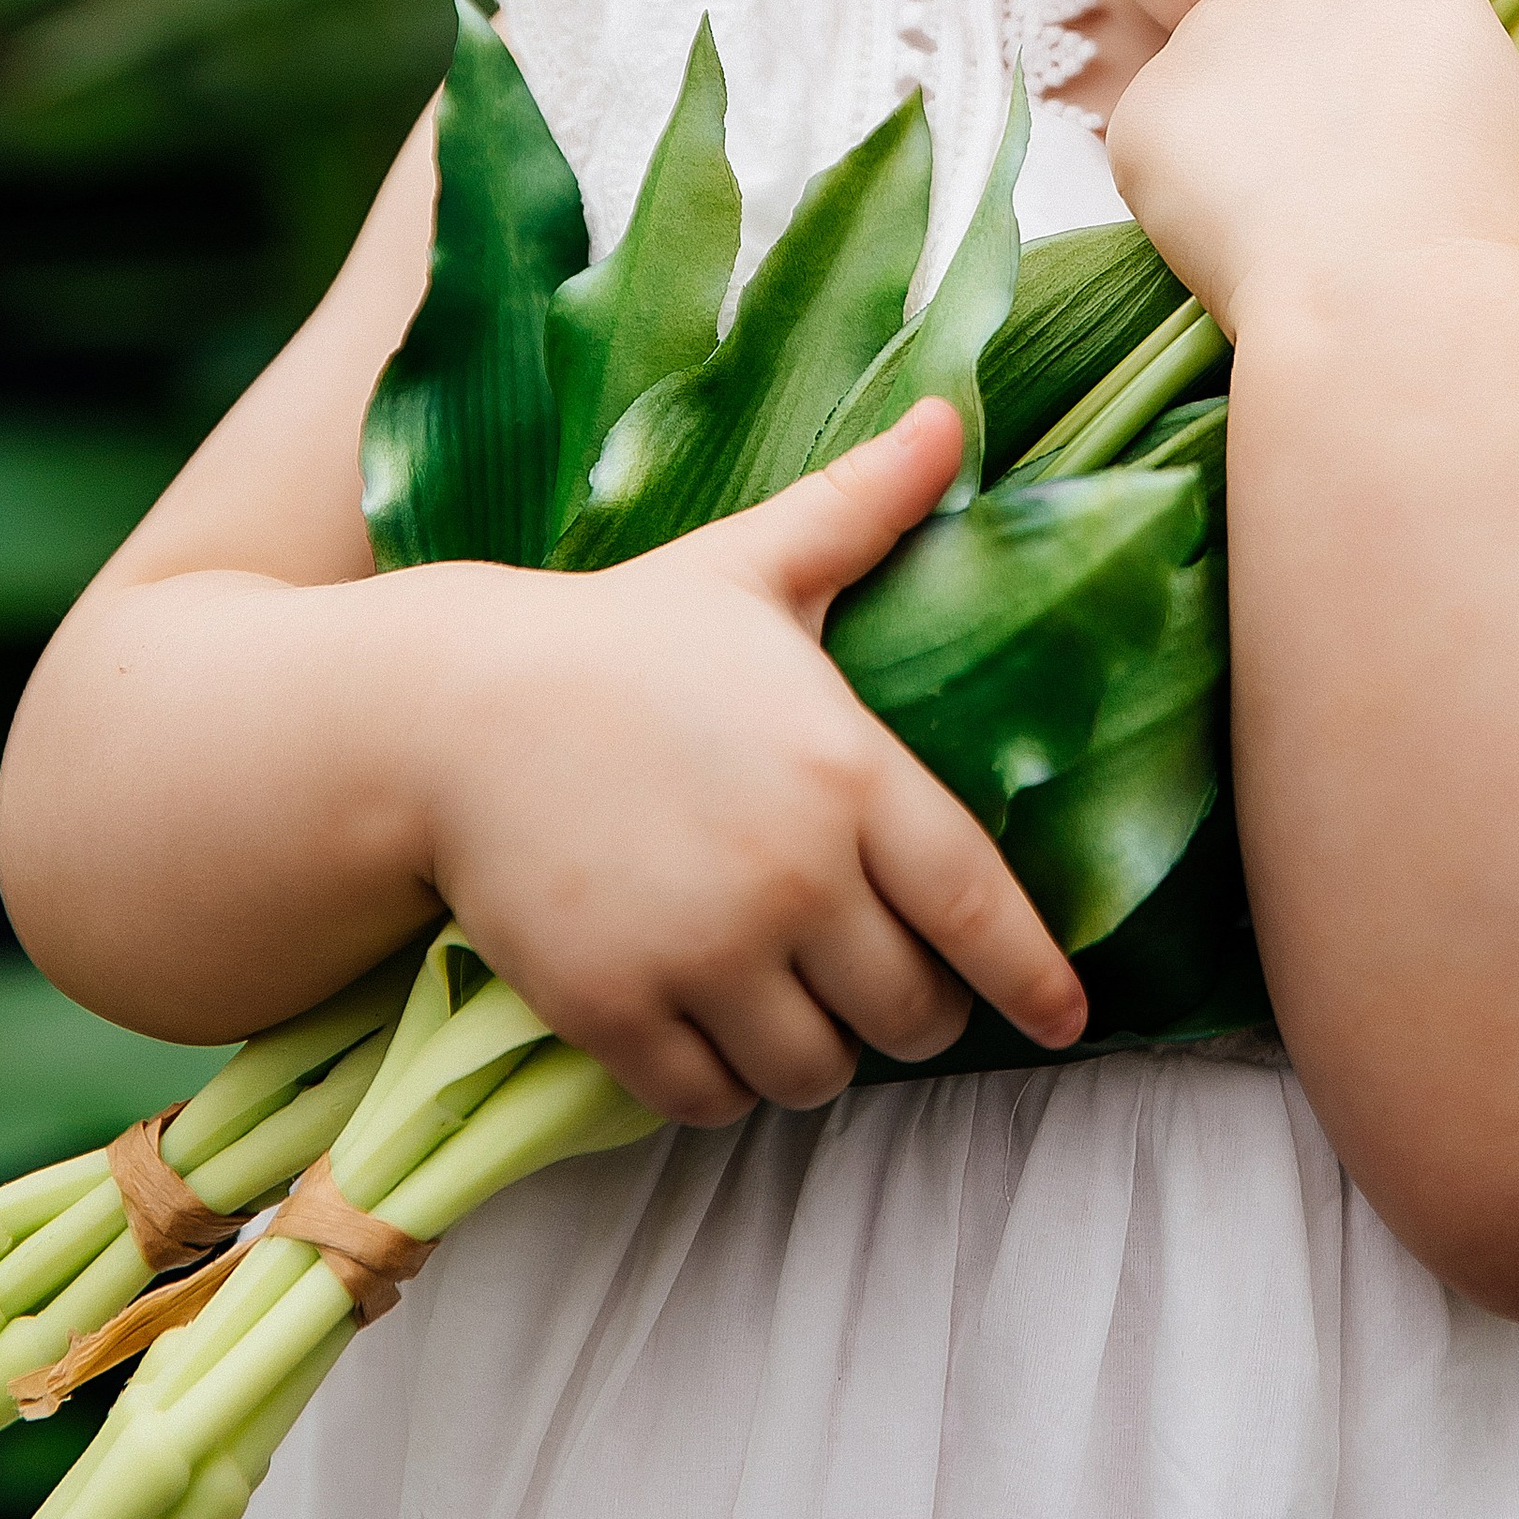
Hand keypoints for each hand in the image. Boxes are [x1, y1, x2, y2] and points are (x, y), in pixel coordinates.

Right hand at [411, 401, 1084, 1125]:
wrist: (454, 710)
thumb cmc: (623, 637)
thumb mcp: (753, 566)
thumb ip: (861, 509)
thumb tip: (948, 417)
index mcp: (845, 771)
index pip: (974, 904)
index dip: (1030, 974)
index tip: (1065, 1022)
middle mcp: (792, 874)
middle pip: (908, 1010)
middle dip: (909, 1010)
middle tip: (876, 978)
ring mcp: (704, 952)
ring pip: (816, 1072)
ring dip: (815, 1053)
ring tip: (790, 1003)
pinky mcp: (619, 1012)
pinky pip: (712, 1101)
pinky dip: (723, 1083)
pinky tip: (708, 1027)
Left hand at [1106, 0, 1518, 330]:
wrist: (1380, 290)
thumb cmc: (1488, 222)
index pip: (1378, 19)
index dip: (1386, 96)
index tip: (1401, 160)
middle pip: (1292, 36)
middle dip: (1306, 106)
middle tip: (1338, 194)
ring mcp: (1208, 35)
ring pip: (1216, 86)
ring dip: (1238, 142)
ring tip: (1283, 223)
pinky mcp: (1141, 105)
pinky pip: (1153, 143)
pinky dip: (1177, 190)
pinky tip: (1225, 244)